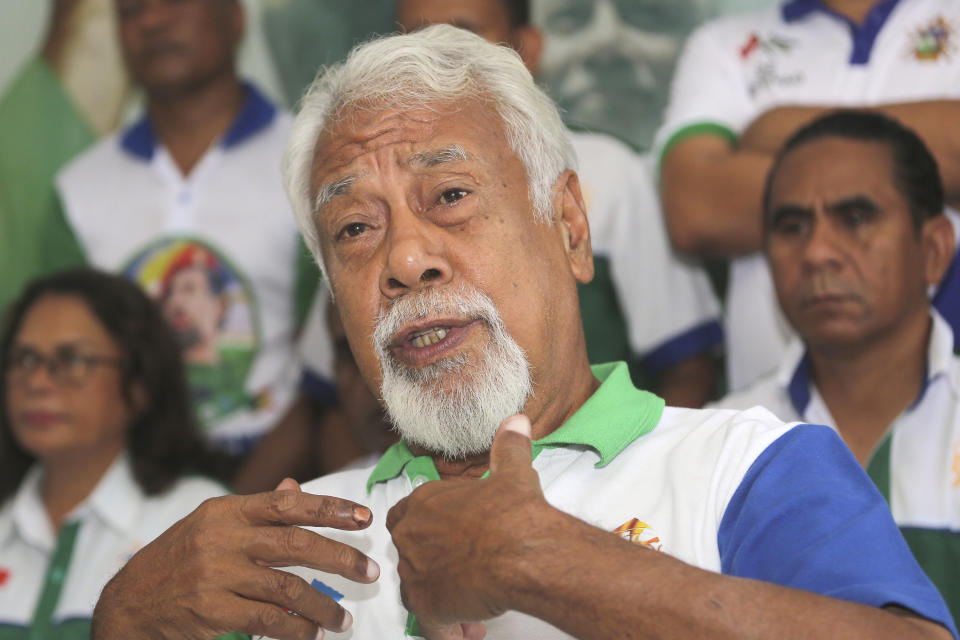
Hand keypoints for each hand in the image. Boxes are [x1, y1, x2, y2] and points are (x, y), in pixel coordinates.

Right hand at [91, 479, 379, 639]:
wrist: (126, 606)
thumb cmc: (178, 561)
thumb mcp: (211, 527)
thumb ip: (257, 511)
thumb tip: (296, 488)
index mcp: (225, 511)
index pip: (287, 505)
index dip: (330, 509)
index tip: (365, 518)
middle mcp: (221, 538)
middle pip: (295, 544)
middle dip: (341, 557)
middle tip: (372, 571)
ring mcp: (214, 575)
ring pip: (286, 588)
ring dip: (322, 607)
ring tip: (343, 620)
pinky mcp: (210, 611)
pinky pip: (267, 621)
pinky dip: (296, 630)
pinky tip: (311, 635)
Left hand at [386, 415, 560, 628]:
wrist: (522, 550)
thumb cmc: (516, 511)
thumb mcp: (513, 472)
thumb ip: (509, 447)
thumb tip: (518, 421)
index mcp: (425, 502)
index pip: (406, 516)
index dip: (426, 529)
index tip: (448, 540)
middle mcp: (412, 536)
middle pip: (410, 554)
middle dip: (435, 566)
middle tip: (466, 574)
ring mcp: (417, 573)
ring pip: (418, 591)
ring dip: (442, 599)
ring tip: (472, 607)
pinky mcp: (429, 606)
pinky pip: (432, 626)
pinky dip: (448, 631)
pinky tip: (470, 631)